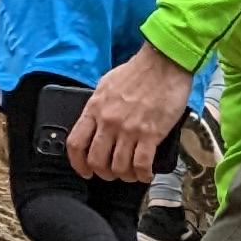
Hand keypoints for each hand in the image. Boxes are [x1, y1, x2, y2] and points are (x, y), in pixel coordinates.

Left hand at [67, 43, 195, 183]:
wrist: (164, 63)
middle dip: (104, 173)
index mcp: (95, 109)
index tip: (85, 171)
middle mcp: (109, 122)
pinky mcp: (151, 134)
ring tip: (131, 174)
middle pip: (97, 161)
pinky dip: (143, 174)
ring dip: (125, 176)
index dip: (78, 163)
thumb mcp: (107, 84)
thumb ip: (99, 105)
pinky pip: (142, 164)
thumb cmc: (138, 71)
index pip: (76, 144)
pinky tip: (146, 174)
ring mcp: (129, 129)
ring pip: (119, 167)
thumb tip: (97, 121)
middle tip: (112, 174)